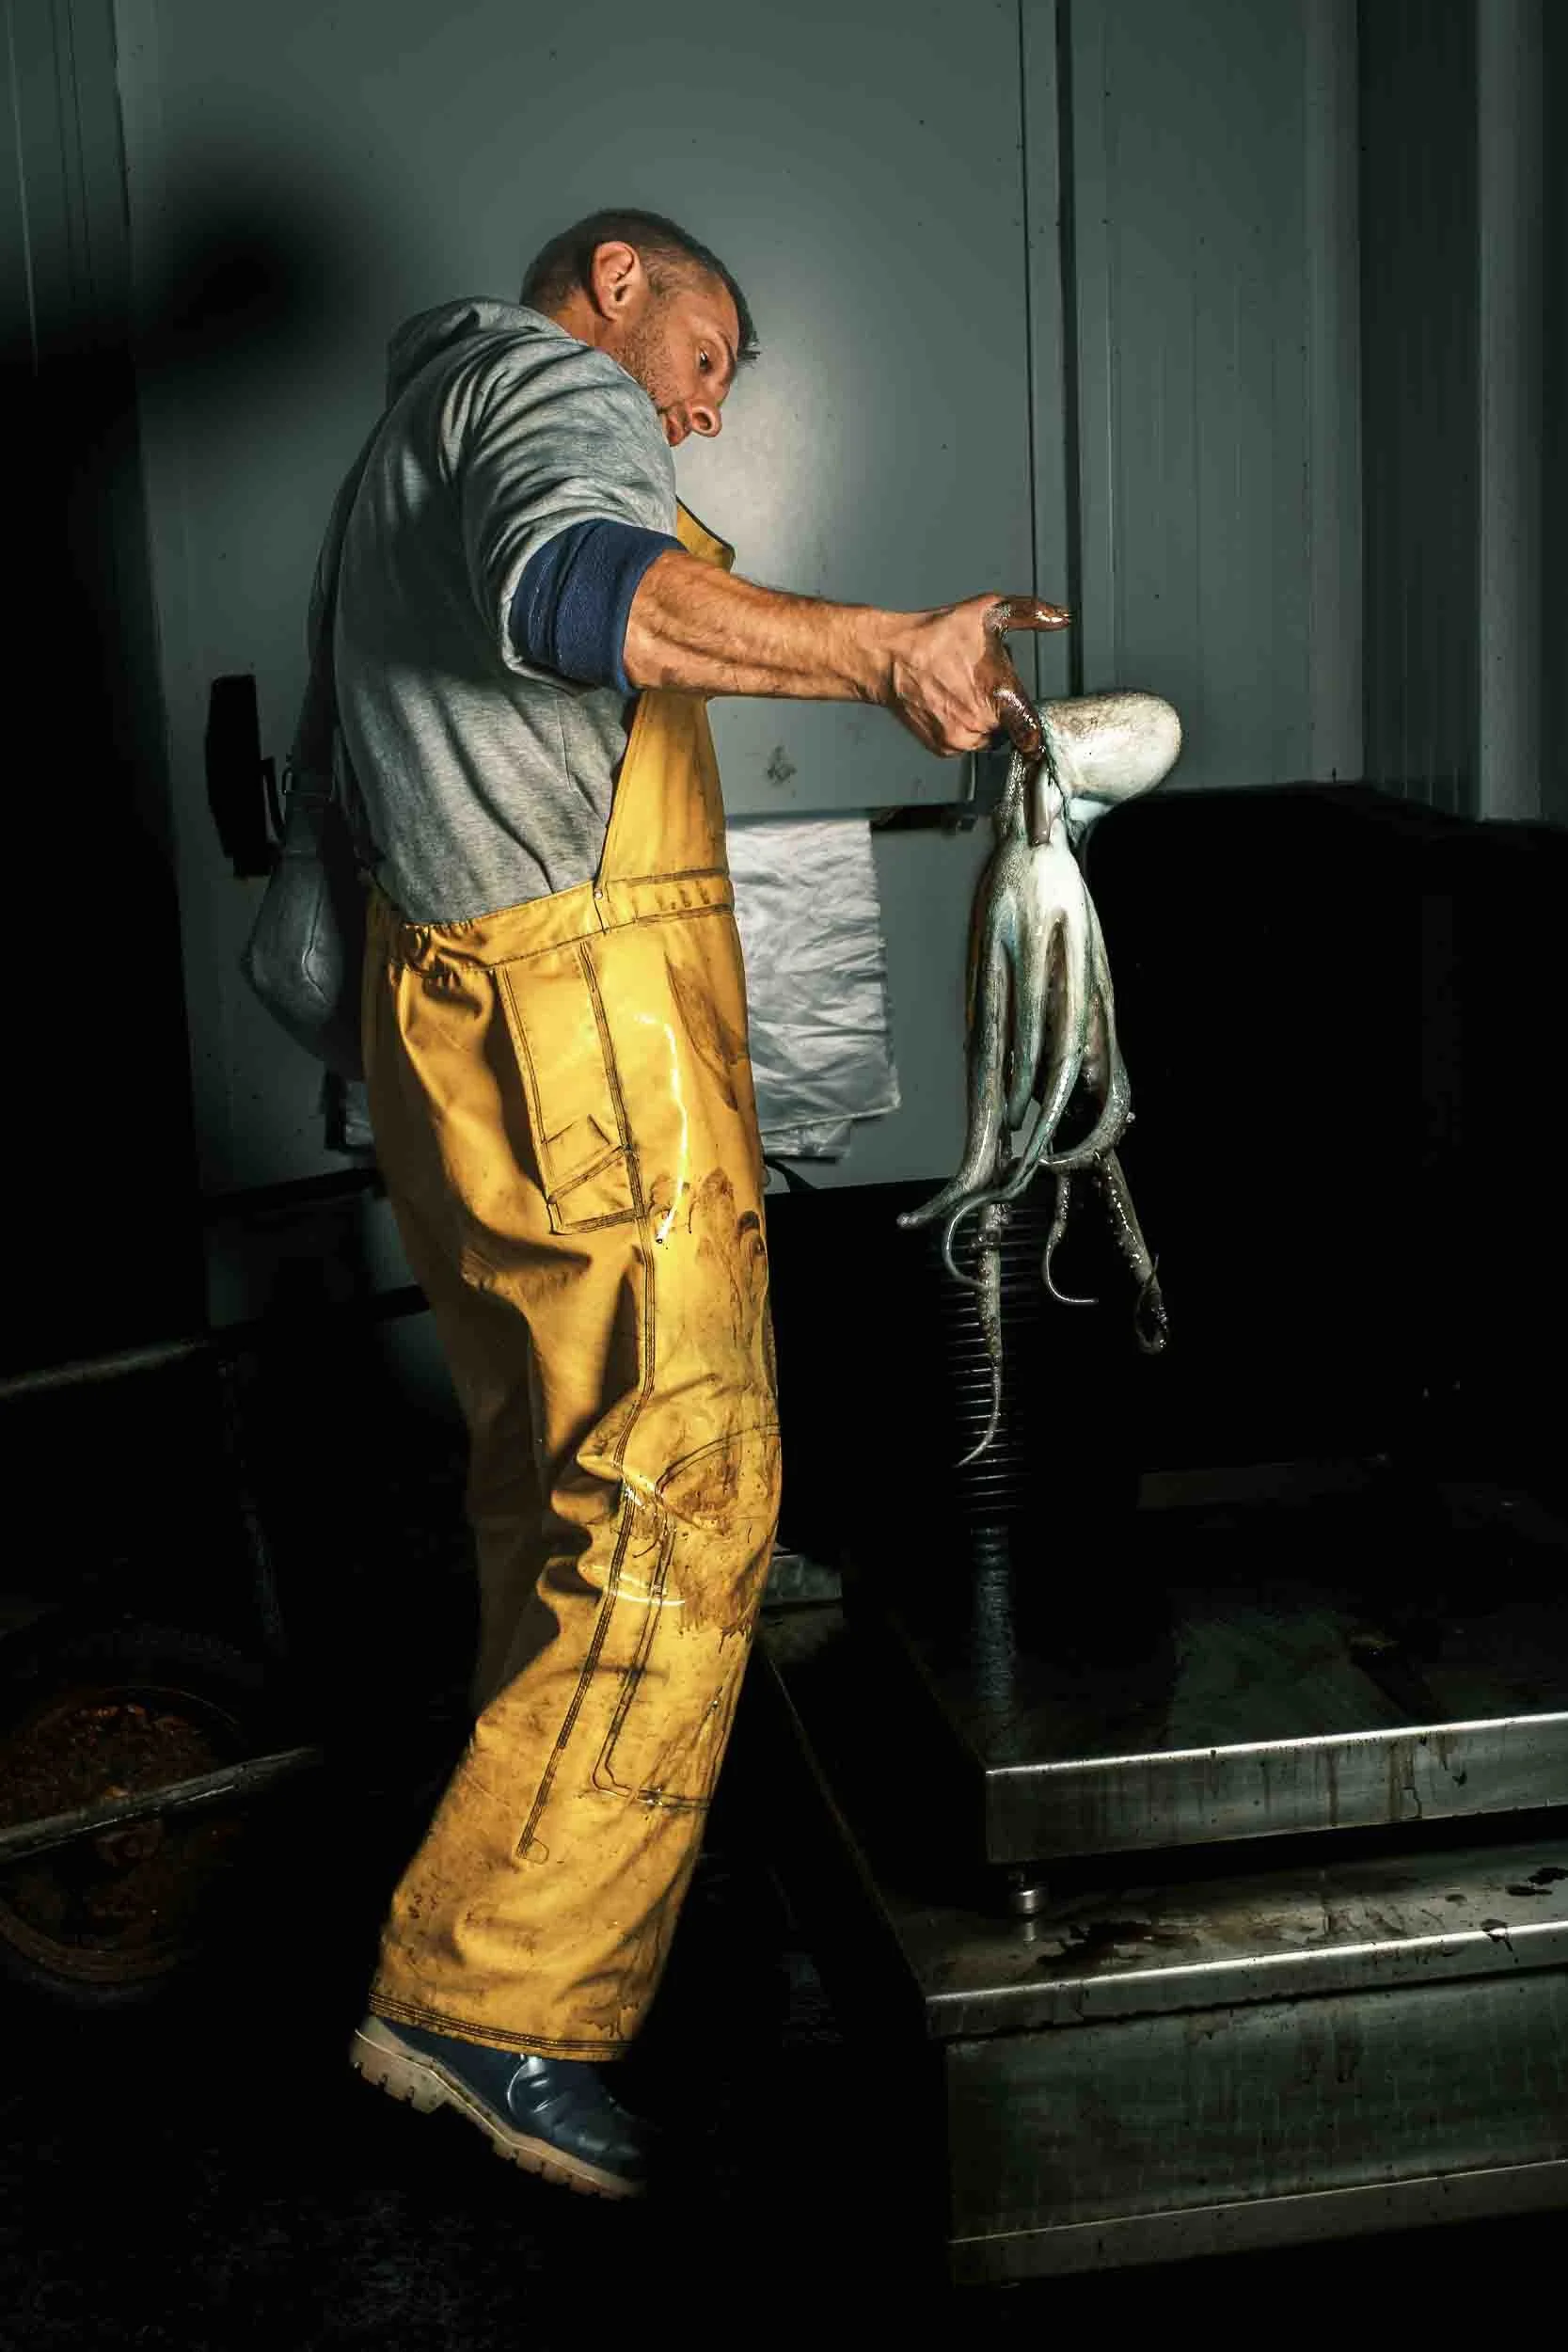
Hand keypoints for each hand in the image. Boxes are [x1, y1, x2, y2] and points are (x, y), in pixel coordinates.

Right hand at [881, 592, 1070, 757]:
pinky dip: (963, 729)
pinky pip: (965, 744)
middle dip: (1003, 708)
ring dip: (985, 721)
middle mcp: (980, 722)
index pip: (1031, 730)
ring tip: (964, 692)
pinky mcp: (943, 748)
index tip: (1035, 730)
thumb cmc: (936, 635)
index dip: (1035, 729)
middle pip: (1009, 728)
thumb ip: (1031, 614)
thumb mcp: (989, 612)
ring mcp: (960, 738)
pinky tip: (950, 704)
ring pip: (988, 738)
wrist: (889, 657)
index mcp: (999, 693)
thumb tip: (1062, 617)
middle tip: (983, 684)